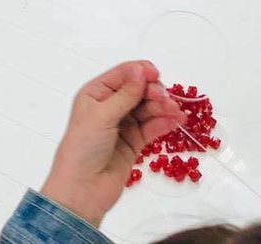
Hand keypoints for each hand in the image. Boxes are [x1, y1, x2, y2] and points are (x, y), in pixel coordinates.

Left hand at [40, 61, 184, 227]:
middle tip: (164, 99)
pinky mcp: (134, 142)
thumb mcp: (102, 116)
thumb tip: (140, 71)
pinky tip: (177, 120)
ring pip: (148, 108)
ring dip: (162, 106)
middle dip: (154, 91)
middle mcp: (110, 106)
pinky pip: (152, 127)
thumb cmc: (83, 148)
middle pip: (139, 90)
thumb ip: (125, 94)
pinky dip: (165, 122)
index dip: (140, 72)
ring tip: (174, 110)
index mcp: (96, 94)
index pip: (122, 75)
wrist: (83, 189)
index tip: (156, 74)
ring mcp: (123, 124)